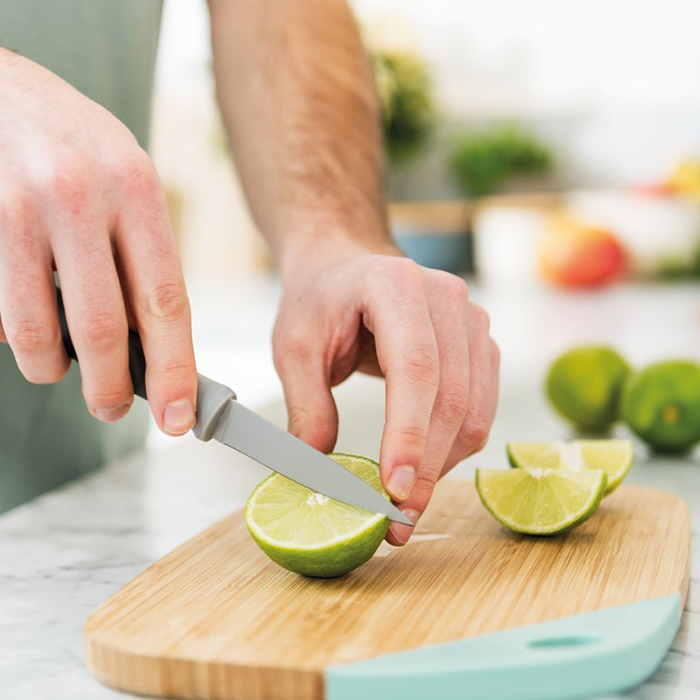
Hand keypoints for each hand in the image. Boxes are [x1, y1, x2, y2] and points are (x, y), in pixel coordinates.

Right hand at [0, 50, 196, 434]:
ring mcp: (17, 208)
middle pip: (103, 327)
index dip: (174, 370)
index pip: (164, 300)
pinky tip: (24, 312)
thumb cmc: (78, 148)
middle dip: (109, 389)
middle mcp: (79, 195)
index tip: (178, 418)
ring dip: (50, 367)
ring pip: (35, 332)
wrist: (1, 90)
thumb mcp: (130, 185)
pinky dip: (11, 332)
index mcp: (136, 189)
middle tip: (111, 409)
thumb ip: (143, 258)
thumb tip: (154, 348)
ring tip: (59, 363)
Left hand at [273, 241, 499, 544]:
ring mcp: (472, 321)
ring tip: (406, 507)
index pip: (416, 369)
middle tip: (397, 522)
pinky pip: (479, 408)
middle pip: (450, 398)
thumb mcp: (294, 346)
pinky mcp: (481, 345)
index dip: (409, 434)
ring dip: (442, 466)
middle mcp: (448, 298)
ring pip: (472, 411)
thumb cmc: (320, 301)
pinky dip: (453, 448)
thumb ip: (306, 406)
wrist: (348, 267)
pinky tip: (423, 469)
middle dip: (425, 467)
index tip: (395, 491)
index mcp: (396, 286)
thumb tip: (317, 472)